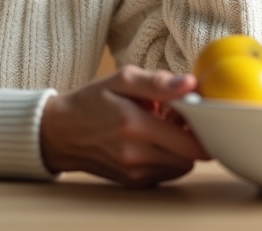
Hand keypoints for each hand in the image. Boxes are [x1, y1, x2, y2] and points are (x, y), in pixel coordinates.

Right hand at [39, 66, 208, 186]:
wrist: (60, 132)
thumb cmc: (92, 101)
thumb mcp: (122, 79)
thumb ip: (158, 82)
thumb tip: (190, 84)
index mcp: (135, 125)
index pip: (192, 141)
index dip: (201, 125)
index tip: (194, 110)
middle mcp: (136, 155)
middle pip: (191, 156)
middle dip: (193, 136)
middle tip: (179, 117)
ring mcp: (135, 173)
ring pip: (181, 166)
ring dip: (180, 149)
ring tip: (162, 128)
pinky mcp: (133, 182)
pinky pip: (166, 173)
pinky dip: (168, 159)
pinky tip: (153, 142)